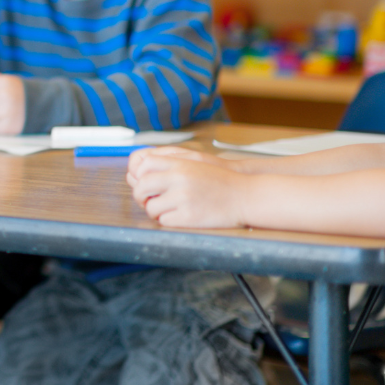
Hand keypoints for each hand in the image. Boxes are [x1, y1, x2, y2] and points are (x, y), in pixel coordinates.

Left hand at [127, 151, 248, 227]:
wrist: (246, 196)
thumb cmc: (219, 181)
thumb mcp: (194, 163)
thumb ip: (169, 163)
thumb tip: (139, 171)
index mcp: (179, 164)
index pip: (143, 164)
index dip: (138, 175)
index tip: (143, 183)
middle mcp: (179, 179)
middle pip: (141, 187)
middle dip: (140, 196)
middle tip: (147, 201)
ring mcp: (183, 198)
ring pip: (151, 208)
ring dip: (155, 212)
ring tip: (166, 210)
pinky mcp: (188, 217)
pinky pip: (164, 221)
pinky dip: (168, 221)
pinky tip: (178, 217)